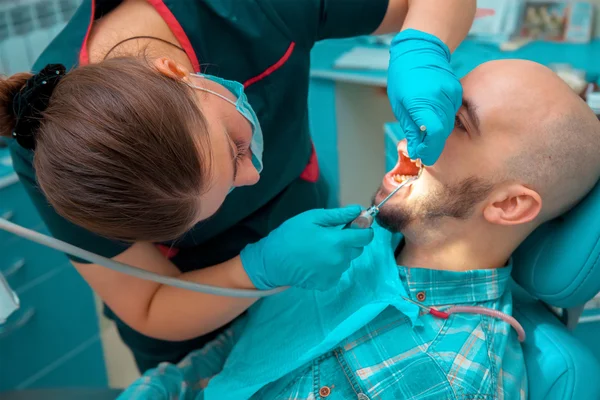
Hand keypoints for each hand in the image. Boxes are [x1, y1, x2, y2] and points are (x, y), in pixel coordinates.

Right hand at [240, 205, 373, 290]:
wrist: (272, 261)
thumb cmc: (291, 235)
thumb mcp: (313, 218)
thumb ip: (339, 215)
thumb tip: (359, 211)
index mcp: (338, 242)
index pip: (367, 236)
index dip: (364, 229)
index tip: (354, 225)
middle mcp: (340, 260)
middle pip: (358, 249)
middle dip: (350, 241)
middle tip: (330, 237)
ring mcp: (335, 274)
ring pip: (347, 261)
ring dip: (340, 254)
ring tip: (319, 250)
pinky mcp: (328, 284)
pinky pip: (337, 272)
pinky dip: (331, 267)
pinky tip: (316, 262)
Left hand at [387, 29, 462, 164]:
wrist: (419, 50)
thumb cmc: (404, 77)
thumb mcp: (401, 105)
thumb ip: (412, 129)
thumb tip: (418, 151)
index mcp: (423, 101)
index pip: (434, 134)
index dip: (430, 149)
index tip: (424, 156)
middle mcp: (441, 97)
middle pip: (443, 132)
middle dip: (433, 144)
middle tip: (423, 150)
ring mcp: (452, 94)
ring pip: (450, 124)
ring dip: (439, 133)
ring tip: (426, 134)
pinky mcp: (458, 92)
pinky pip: (453, 114)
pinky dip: (444, 121)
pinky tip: (434, 120)